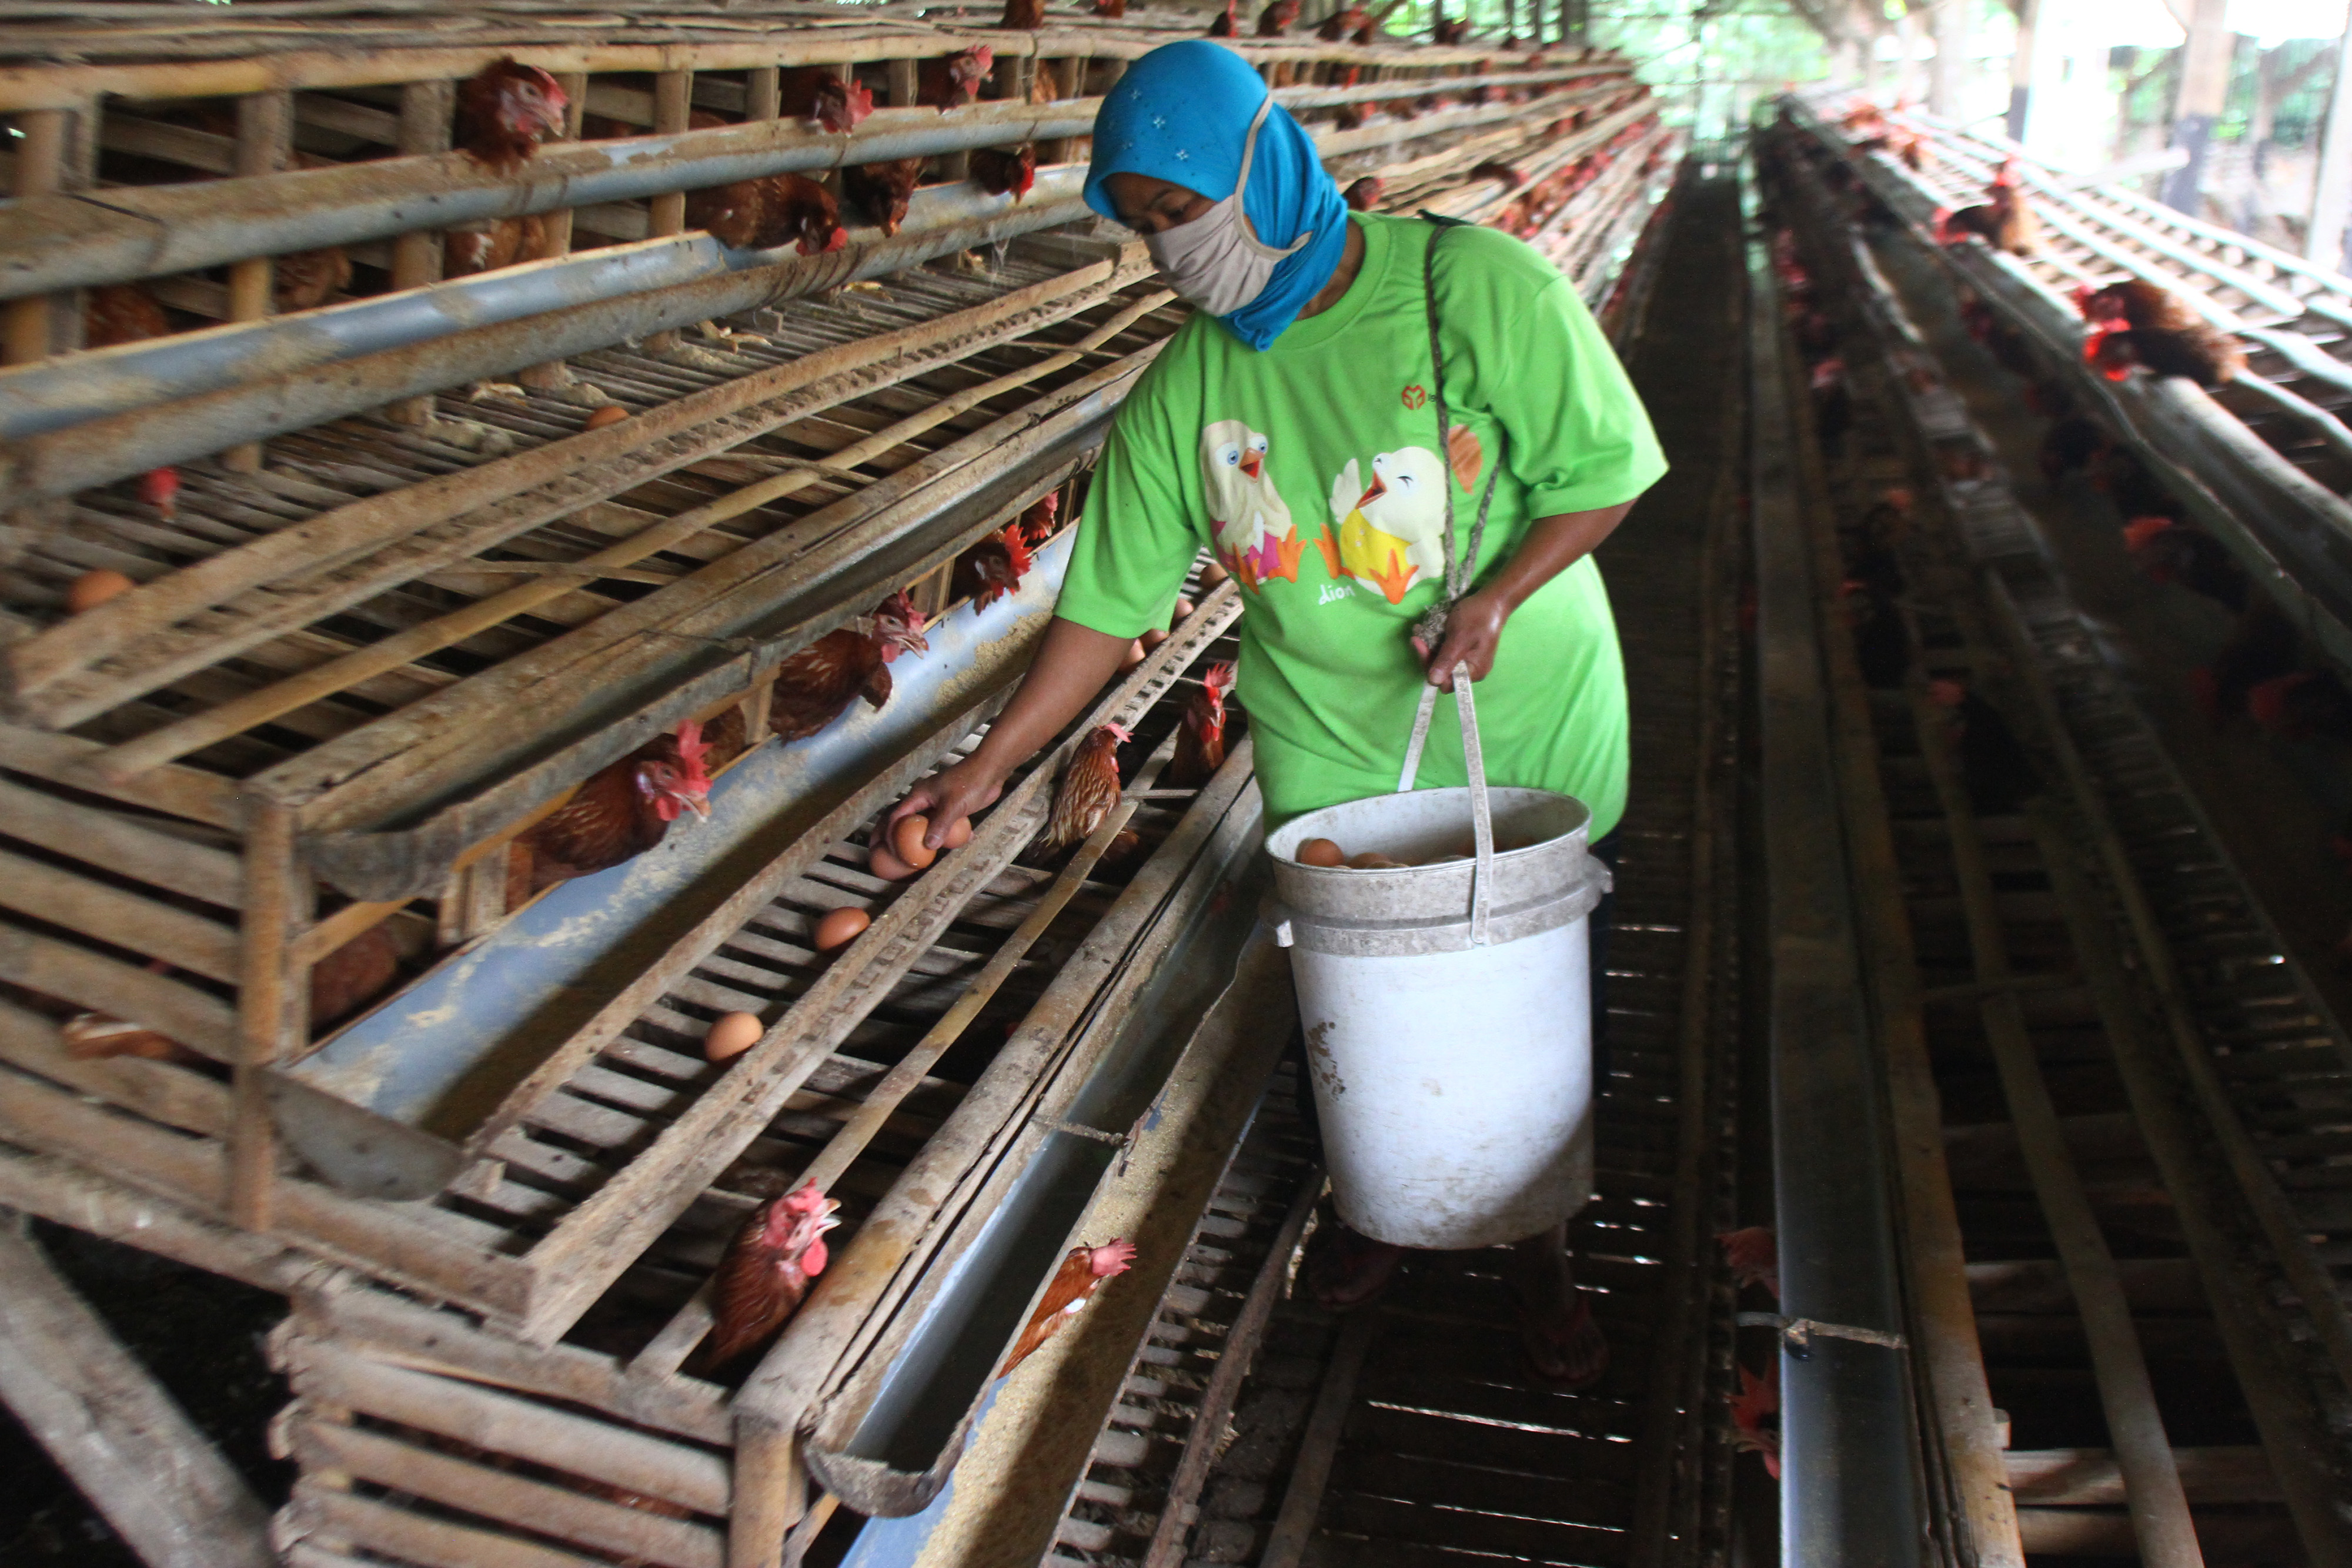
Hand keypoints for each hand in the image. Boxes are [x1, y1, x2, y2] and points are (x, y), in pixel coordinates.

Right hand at [888, 754, 1007, 849]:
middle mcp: (925, 800)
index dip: (890, 833)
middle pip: (908, 821)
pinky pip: (943, 824)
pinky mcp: (951, 808)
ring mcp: (938, 804)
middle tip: (900, 854)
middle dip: (902, 837)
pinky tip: (957, 843)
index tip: (892, 849)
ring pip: (926, 824)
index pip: (897, 815)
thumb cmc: (970, 782)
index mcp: (919, 795)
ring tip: (924, 855)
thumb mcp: (953, 805)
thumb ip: (940, 825)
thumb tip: (928, 845)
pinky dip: (947, 833)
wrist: (990, 771)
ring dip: (926, 838)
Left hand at [1411, 590, 1511, 691]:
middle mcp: (1471, 670)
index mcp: (1474, 671)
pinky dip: (1435, 645)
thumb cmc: (1477, 617)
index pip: (1446, 683)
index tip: (1421, 647)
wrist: (1491, 601)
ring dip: (1429, 650)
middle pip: (1442, 674)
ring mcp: (1467, 660)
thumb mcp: (1460, 637)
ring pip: (1442, 663)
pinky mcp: (1463, 651)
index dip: (1431, 669)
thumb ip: (1447, 660)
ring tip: (1419, 633)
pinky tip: (1427, 633)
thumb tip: (1434, 681)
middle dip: (1427, 657)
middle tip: (1417, 638)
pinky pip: (1446, 654)